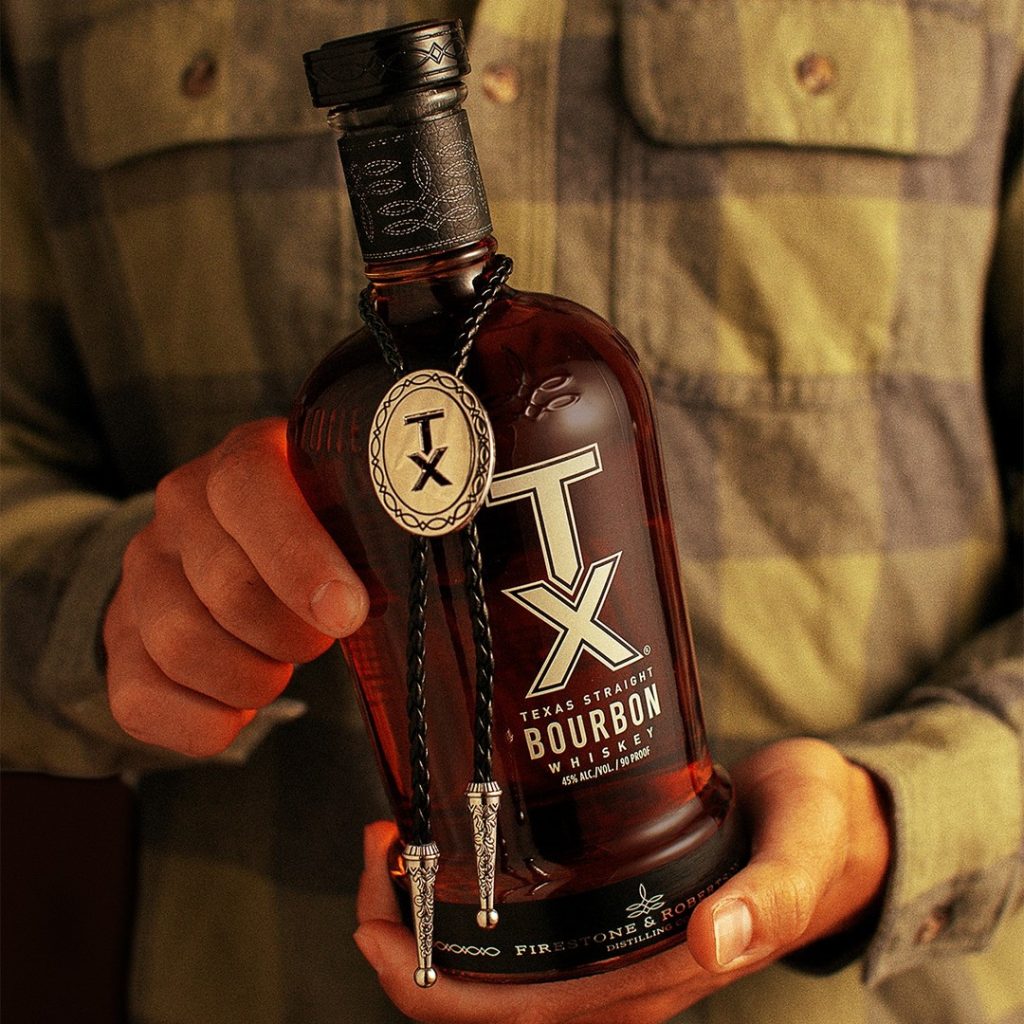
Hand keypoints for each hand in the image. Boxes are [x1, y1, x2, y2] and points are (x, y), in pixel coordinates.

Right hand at [103, 418, 367, 756]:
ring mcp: (143, 573)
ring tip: (281, 666)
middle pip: (227, 586)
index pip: (250, 488)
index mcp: (246, 458)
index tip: (347, 613)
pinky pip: (139, 700)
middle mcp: (180, 507)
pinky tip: (240, 707)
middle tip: (322, 639)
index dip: (299, 558)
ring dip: (253, 677)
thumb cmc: (321, 532)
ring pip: (183, 645)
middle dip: (291, 634)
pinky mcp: (120, 637)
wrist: (234, 548)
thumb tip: (450, 547)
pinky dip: (205, 723)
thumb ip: (389, 520)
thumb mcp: (353, 506)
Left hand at [354, 738, 890, 1023]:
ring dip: (433, 917)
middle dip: (413, 946)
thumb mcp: (801, 854)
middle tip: (375, 861)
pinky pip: (523, 924)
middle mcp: (618, 972)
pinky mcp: (607, 903)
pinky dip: (471, 894)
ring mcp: (608, 942)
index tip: (380, 923)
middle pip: (488, 998)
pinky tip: (450, 842)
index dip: (437, 987)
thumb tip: (712, 943)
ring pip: (497, 963)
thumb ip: (768, 898)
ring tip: (395, 846)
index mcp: (653, 976)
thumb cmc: (816, 836)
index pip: (523, 1017)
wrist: (831, 824)